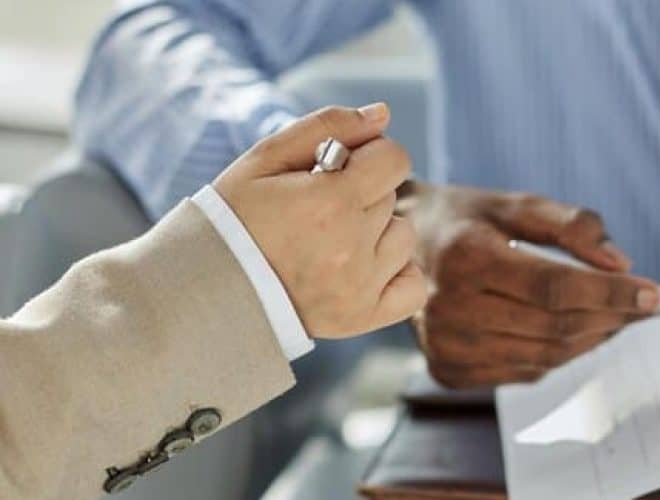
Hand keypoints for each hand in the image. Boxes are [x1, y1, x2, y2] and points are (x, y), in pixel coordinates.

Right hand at [212, 104, 427, 339]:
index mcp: (329, 201)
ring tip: (328, 244)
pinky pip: (414, 288)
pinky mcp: (363, 318)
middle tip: (315, 213)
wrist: (206, 290)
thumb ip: (327, 127)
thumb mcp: (265, 159)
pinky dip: (395, 275)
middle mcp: (351, 247)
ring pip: (404, 238)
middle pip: (391, 198)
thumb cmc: (235, 217)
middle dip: (362, 196)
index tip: (341, 168)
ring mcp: (360, 287)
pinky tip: (359, 270)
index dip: (370, 156)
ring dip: (377, 235)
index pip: (394, 160)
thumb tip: (383, 114)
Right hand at [400, 185, 659, 387]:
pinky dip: (558, 355)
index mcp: (465, 256)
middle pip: (555, 328)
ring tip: (612, 316)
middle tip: (641, 305)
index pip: (555, 287)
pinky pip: (525, 373)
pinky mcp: (447, 371)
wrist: (398, 248)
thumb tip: (621, 263)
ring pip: (546, 358)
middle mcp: (448, 307)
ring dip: (591, 339)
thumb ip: (571, 225)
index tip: (653, 293)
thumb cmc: (465, 221)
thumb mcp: (516, 203)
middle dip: (610, 318)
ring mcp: (445, 346)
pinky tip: (568, 330)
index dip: (611, 293)